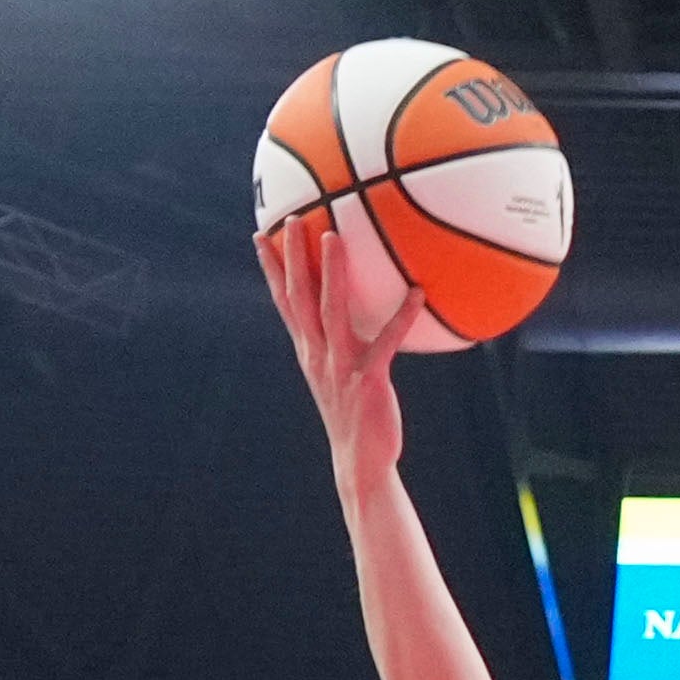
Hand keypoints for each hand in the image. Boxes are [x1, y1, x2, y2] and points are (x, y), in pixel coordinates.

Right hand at [257, 208, 419, 490]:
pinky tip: (417, 291)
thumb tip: (350, 320)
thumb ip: (337, 346)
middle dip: (294, 258)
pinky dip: (402, 315)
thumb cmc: (353, 415)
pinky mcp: (368, 379)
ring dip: (331, 273)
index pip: (284, 302)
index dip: (271, 269)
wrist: (360, 459)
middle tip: (292, 219)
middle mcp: (317, 354)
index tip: (262, 236)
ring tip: (334, 238)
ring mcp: (340, 366)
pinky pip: (387, 340)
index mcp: (308, 351)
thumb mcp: (337, 375)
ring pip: (331, 311)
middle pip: (299, 297)